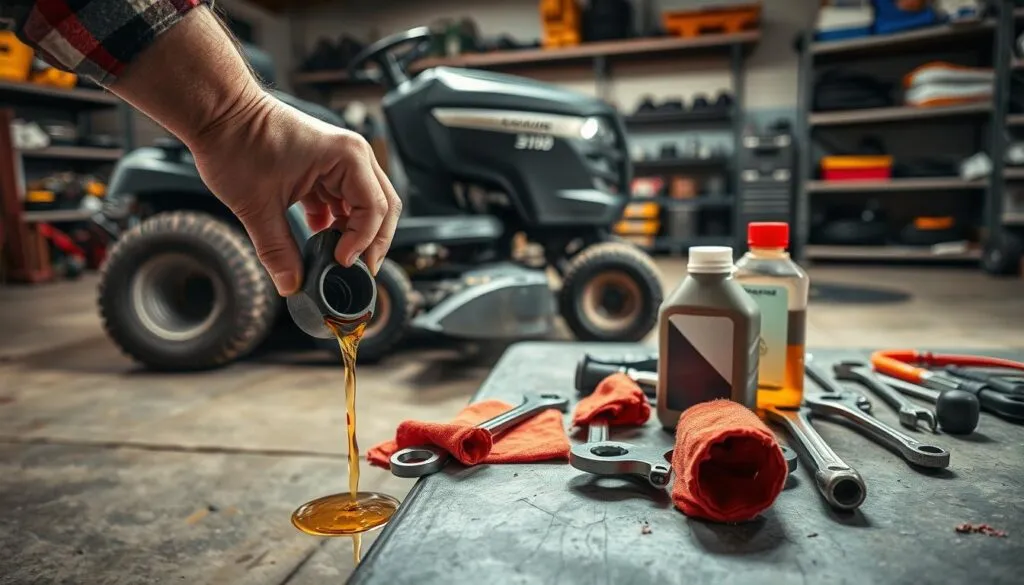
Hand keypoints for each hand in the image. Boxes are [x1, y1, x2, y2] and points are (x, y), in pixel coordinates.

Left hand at [187, 90, 401, 295]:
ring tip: (335, 257)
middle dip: (372, 242)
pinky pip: (343, 199)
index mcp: (347, 157)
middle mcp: (351, 155)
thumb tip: (291, 285)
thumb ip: (277, 250)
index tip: (341, 263)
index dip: (362, 242)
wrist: (218, 111)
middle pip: (382, 207)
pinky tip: (319, 237)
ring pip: (365, 204)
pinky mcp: (324, 165)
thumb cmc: (237, 141)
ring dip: (354, 232)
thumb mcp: (256, 205)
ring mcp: (339, 160)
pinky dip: (336, 221)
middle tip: (357, 270)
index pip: (374, 210)